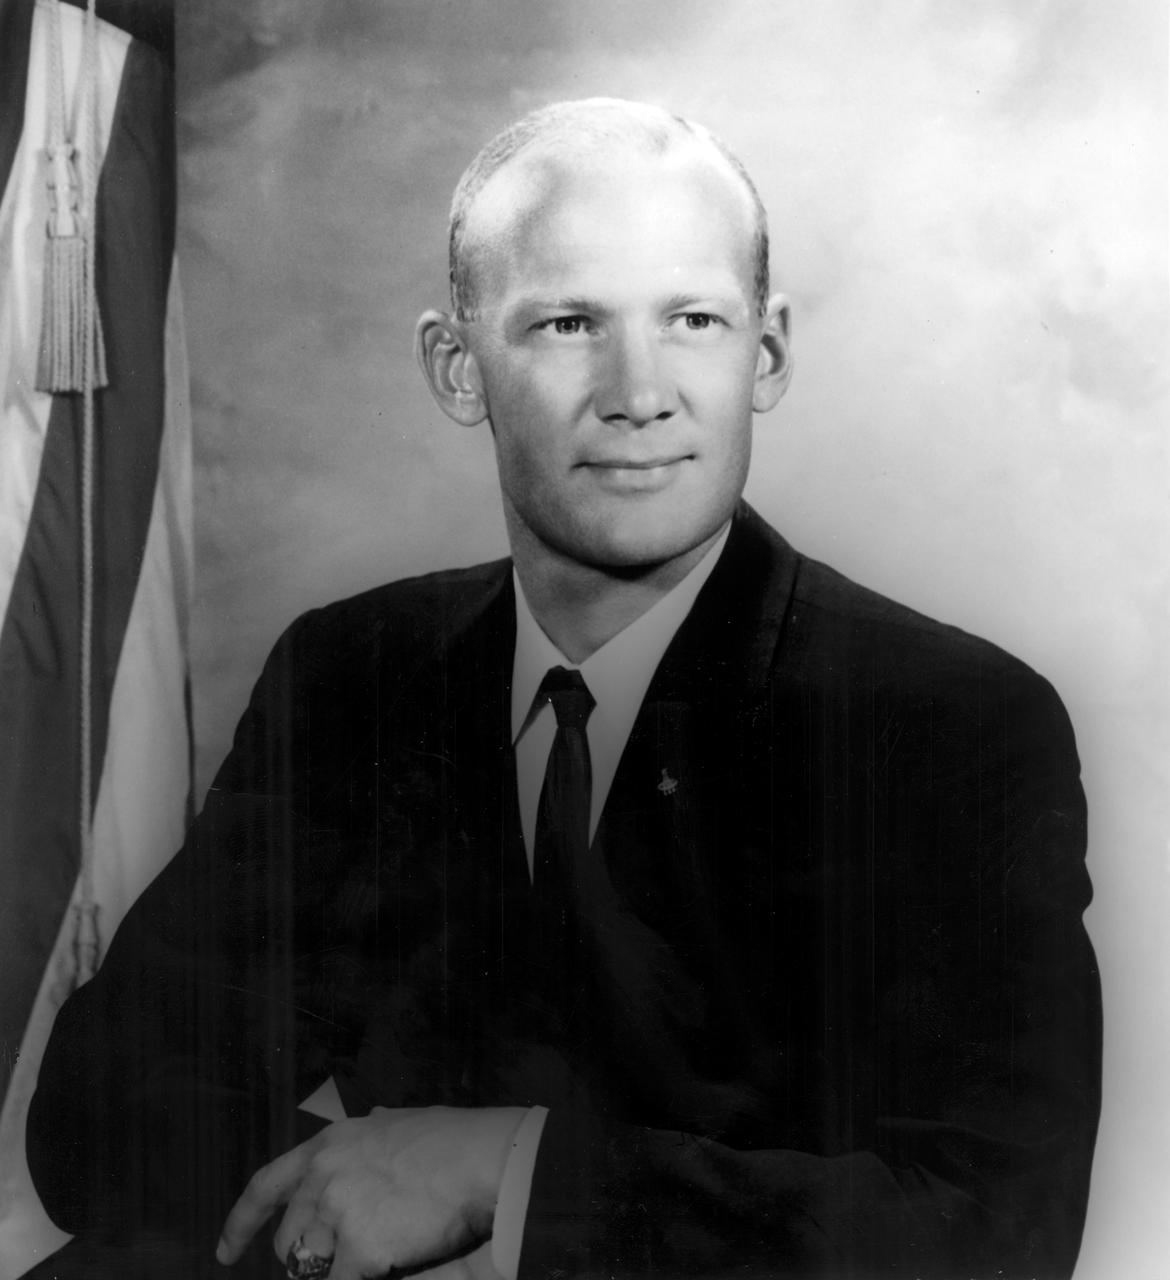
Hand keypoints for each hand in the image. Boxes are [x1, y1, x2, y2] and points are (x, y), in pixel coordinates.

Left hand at [216, 1105, 524, 1277]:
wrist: (479, 1158)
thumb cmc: (449, 1141)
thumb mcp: (394, 1124)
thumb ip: (368, 1138)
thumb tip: (372, 1121)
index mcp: (328, 1146)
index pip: (266, 1186)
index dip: (241, 1223)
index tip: (226, 1253)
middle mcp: (323, 1177)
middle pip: (290, 1242)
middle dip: (312, 1257)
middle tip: (351, 1252)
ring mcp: (338, 1214)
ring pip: (314, 1270)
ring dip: (341, 1268)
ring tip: (385, 1242)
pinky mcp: (358, 1251)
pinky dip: (364, 1277)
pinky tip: (392, 1259)